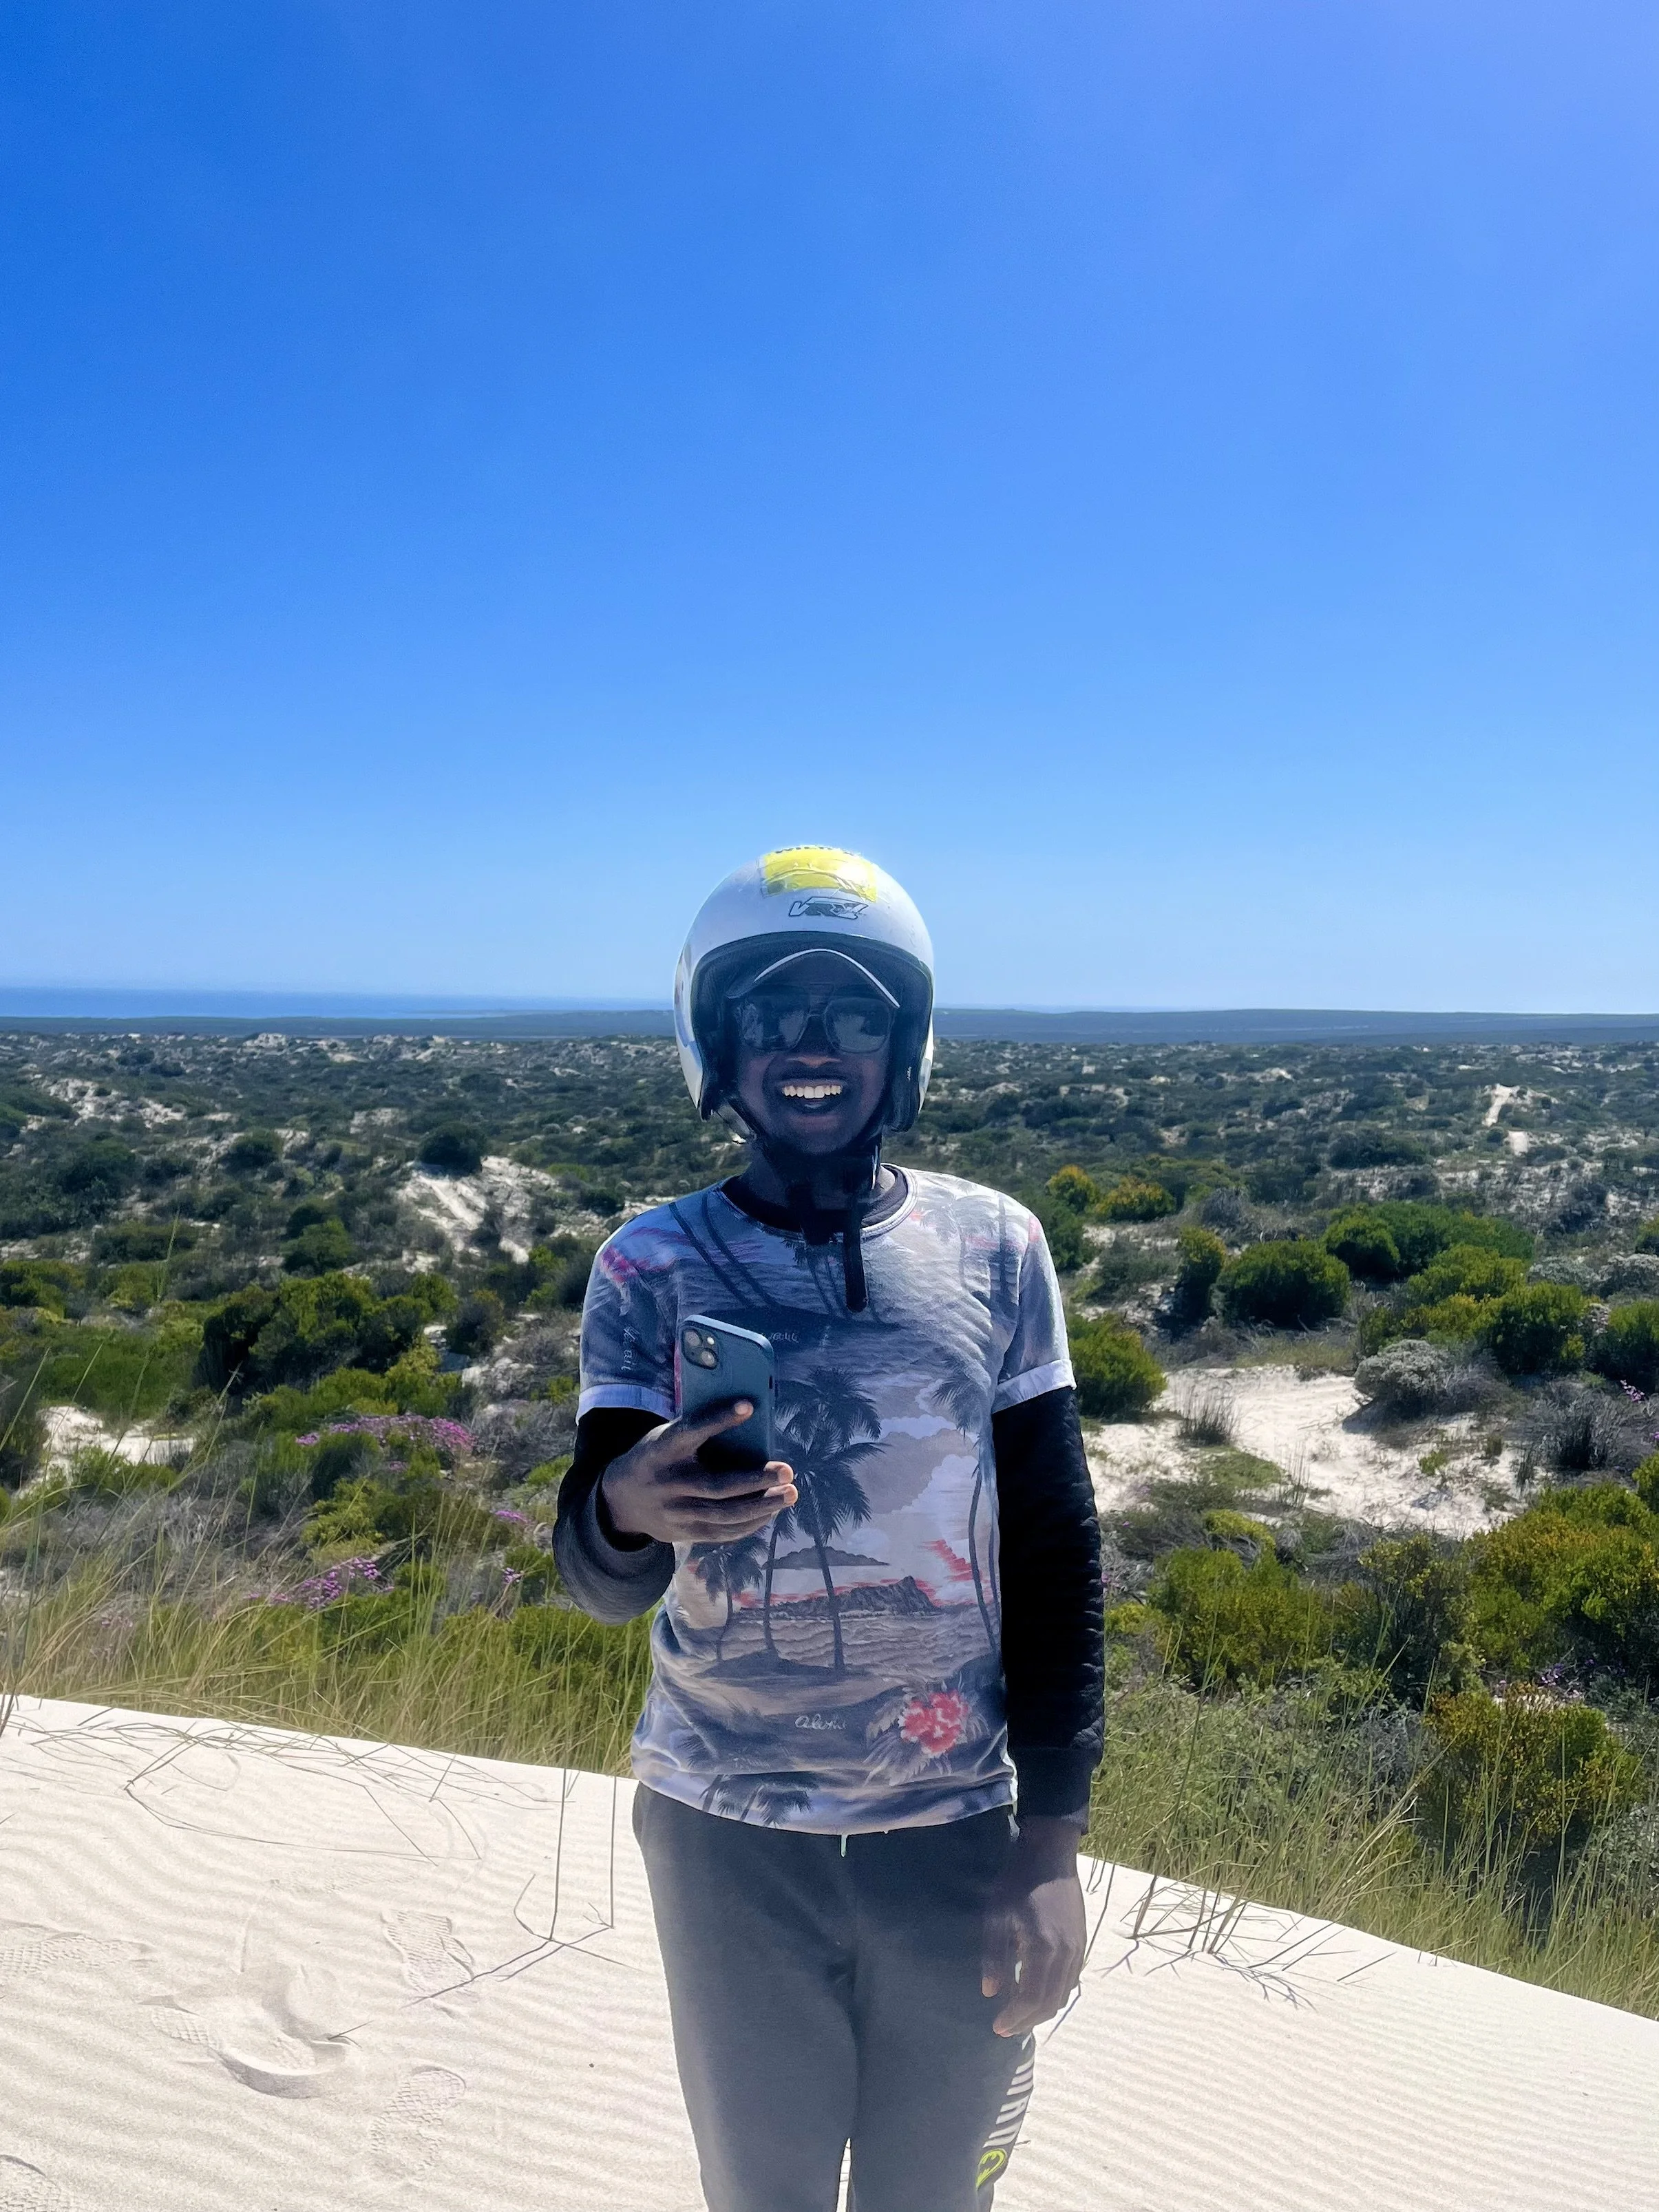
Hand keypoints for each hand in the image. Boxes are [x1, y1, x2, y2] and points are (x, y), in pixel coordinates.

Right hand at [601, 1402, 796, 1545]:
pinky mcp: (685, 1533)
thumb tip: (749, 1422)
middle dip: (755, 1480)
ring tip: (790, 1493)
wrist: (620, 1501)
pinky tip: (771, 1511)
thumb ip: (697, 1433)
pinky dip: (750, 1523)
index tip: (750, 1405)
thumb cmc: (657, 1457)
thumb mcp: (665, 1438)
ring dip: (762, 1506)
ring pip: (724, 1515)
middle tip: (787, 1470)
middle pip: (716, 1486)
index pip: (692, 1430)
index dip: (719, 1418)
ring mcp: (676, 1513)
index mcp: (663, 1449)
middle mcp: (669, 1484)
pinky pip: (723, 1532)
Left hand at [981, 1816, 1087, 2036]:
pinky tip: (1038, 1993)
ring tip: (1019, 2015)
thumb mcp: (997, 1915)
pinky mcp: (1081, 1944)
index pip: (1030, 1999)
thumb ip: (995, 1955)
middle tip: (1006, 2028)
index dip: (1014, 2017)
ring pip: (1063, 1995)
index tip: (997, 2026)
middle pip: (1049, 2003)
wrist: (1051, 1855)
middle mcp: (1065, 1955)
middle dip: (1027, 2021)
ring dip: (1041, 2011)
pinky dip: (1054, 1995)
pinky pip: (1070, 1981)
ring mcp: (1077, 1950)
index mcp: (1043, 1948)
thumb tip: (990, 1992)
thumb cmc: (1018, 1881)